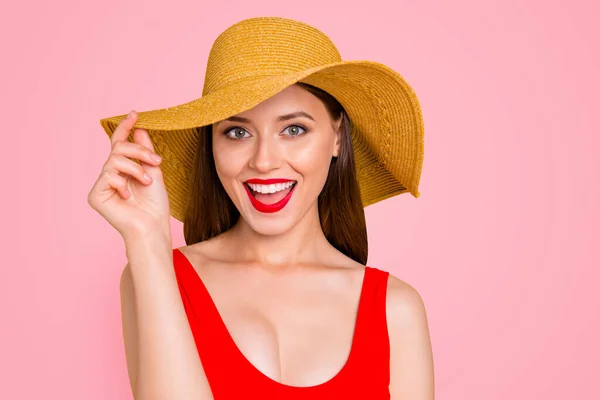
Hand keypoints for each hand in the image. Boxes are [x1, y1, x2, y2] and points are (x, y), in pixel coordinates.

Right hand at [88, 110, 171, 239]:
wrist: (152, 225)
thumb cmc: (155, 204)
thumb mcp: (154, 170)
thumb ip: (145, 150)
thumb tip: (139, 128)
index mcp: (123, 168)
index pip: (120, 143)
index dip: (125, 127)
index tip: (134, 113)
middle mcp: (110, 174)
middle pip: (118, 148)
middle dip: (139, 151)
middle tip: (156, 161)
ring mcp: (101, 185)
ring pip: (114, 159)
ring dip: (135, 168)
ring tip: (146, 182)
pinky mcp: (95, 195)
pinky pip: (107, 176)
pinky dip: (122, 183)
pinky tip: (127, 196)